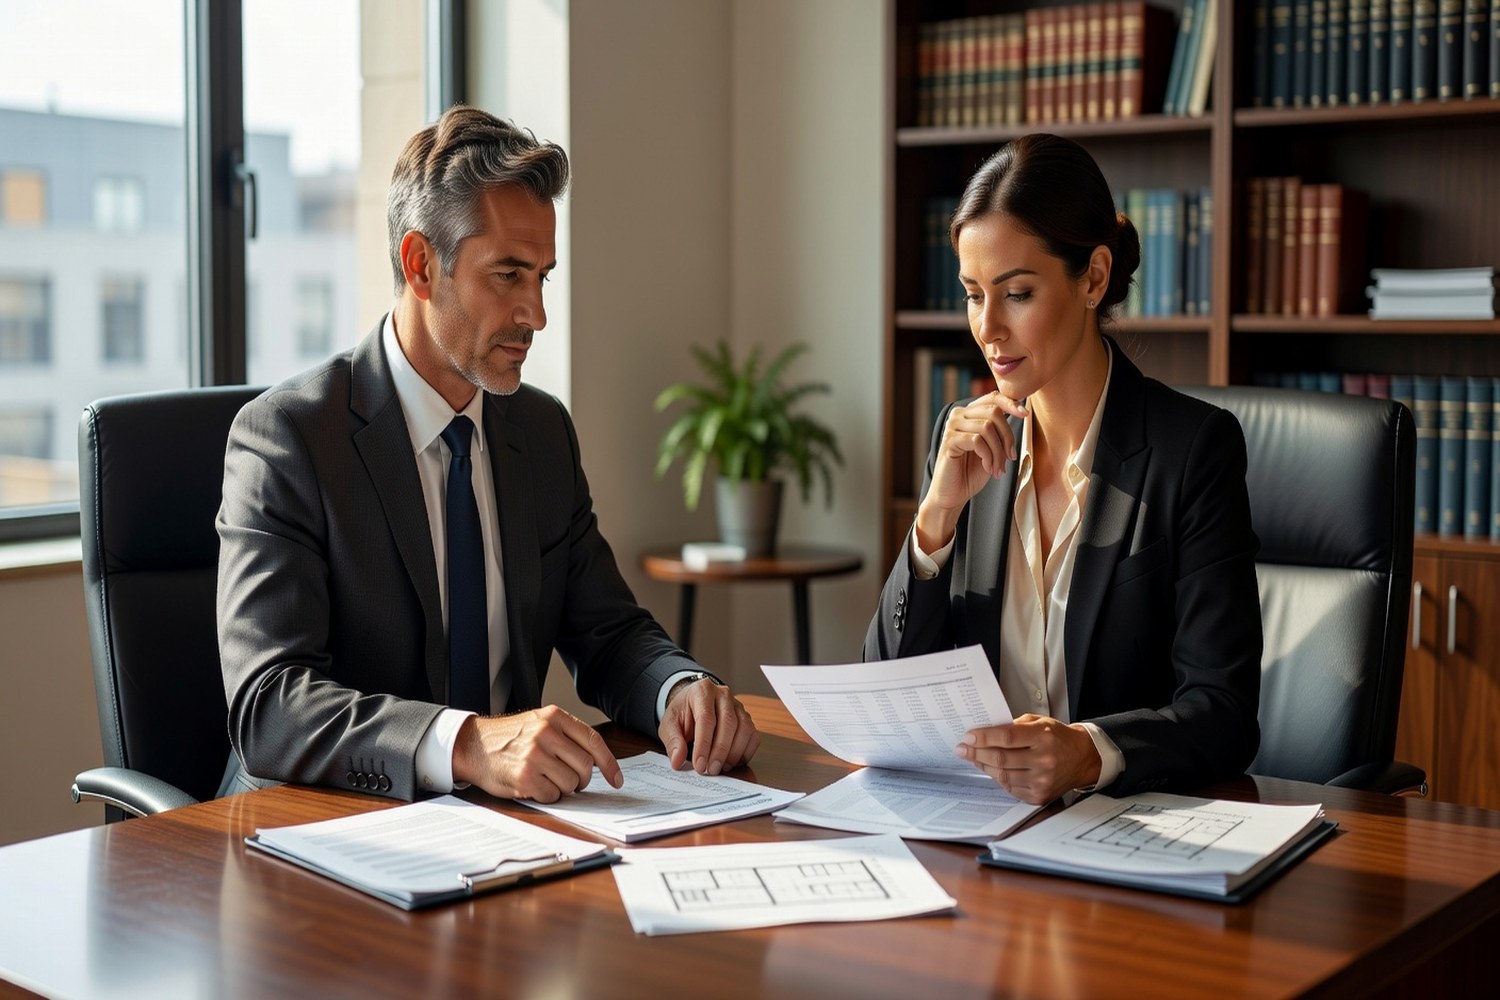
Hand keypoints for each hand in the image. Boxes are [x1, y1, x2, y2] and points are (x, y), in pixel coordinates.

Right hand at [451, 706, 622, 802]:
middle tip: (571, 781)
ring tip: (546, 779)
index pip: (593, 741)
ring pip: (571, 783)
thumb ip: (565, 735)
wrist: (472, 745)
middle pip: (585, 766)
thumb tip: (596, 760)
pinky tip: (534, 786)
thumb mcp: (538, 723)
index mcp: (554, 717)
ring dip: (563, 788)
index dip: (609, 763)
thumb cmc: (508, 738)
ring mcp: (535, 754)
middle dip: (582, 779)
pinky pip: (552, 795)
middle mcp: (546, 733)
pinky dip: (547, 795)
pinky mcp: (525, 776)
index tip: (616, 778)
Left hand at [659, 677, 760, 775]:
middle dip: (720, 750)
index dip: (704, 744)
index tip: (699, 765)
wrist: (693, 705)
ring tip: (720, 768)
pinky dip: (745, 752)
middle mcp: (723, 695)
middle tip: (711, 770)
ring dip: (734, 753)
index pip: (706, 718)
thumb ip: (673, 741)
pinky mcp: (747, 718)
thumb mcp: (669, 724)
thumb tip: (677, 760)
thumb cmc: (683, 714)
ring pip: (744, 729)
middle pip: (729, 722)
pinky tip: (732, 763)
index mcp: (702, 691)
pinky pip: (753, 736)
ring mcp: (738, 706)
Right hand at [915, 391, 1026, 551]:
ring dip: (999, 452)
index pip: (992, 397)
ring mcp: (952, 427)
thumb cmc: (972, 472)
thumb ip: (1000, 430)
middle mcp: (959, 415)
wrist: (953, 494)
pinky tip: (988, 468)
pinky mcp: (949, 441)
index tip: (1025, 415)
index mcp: (969, 413)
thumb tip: (1020, 411)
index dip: (1011, 403)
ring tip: (998, 468)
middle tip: (1011, 457)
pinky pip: (977, 441)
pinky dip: (988, 456)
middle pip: (993, 412)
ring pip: (987, 427)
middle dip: (1008, 436)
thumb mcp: (992, 447)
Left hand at [955, 714, 1100, 804]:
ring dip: (983, 766)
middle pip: (1001, 758)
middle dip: (976, 752)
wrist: (1082, 758)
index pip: (1006, 737)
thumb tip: (984, 732)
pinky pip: (1010, 788)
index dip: (984, 737)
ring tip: (972, 758)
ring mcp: (1042, 780)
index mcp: (1043, 737)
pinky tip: (990, 769)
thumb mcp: (1039, 722)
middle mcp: (1043, 760)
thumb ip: (1013, 726)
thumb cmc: (1058, 737)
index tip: (968, 736)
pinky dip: (997, 778)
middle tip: (962, 748)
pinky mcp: (1039, 795)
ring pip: (1002, 775)